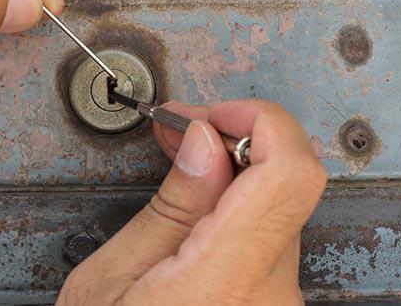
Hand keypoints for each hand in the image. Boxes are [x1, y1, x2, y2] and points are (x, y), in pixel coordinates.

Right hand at [58, 100, 326, 304]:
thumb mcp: (111, 282)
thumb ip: (171, 207)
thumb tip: (205, 141)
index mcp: (225, 284)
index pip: (289, 174)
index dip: (260, 122)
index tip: (215, 113)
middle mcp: (271, 299)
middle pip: (286, 186)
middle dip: (236, 143)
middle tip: (182, 131)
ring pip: (279, 212)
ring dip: (236, 178)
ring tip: (183, 170)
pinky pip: (272, 243)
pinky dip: (240, 212)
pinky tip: (198, 212)